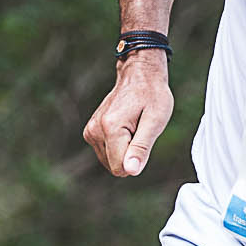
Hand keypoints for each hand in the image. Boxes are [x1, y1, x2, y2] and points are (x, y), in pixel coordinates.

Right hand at [82, 49, 172, 176]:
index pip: (121, 168)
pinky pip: (106, 153)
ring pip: (110, 161)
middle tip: (140, 130)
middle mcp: (94, 130)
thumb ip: (141, 147)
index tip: (144, 136)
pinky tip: (126, 126)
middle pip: (114, 166)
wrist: (139, 74)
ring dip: (125, 149)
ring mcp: (90, 130)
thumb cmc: (152, 95)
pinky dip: (118, 145)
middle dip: (130, 154)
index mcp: (110, 128)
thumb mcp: (155, 121)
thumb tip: (130, 171)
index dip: (137, 159)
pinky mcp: (90, 131)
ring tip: (134, 126)